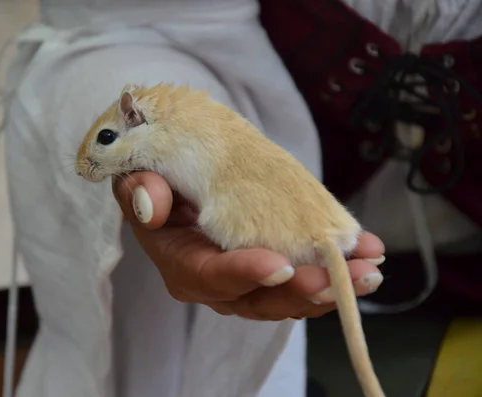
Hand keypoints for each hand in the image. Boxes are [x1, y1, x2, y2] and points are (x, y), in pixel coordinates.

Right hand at [112, 171, 385, 320]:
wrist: (179, 189)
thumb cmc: (160, 182)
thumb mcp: (140, 180)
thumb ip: (141, 192)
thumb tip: (153, 204)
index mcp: (181, 264)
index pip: (210, 276)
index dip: (244, 274)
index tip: (280, 265)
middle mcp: (215, 285)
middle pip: (260, 299)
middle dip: (305, 289)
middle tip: (346, 275)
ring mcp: (246, 284)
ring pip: (289, 297)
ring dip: (333, 287)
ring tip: (369, 268)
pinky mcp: (269, 274)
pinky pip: (303, 281)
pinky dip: (337, 273)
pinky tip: (369, 255)